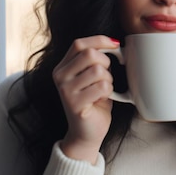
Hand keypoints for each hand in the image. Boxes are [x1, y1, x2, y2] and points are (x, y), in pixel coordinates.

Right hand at [52, 35, 119, 163]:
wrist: (86, 133)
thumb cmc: (93, 102)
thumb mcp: (92, 76)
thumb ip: (96, 60)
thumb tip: (114, 44)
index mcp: (62, 67)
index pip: (80, 44)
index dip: (100, 41)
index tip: (115, 45)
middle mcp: (60, 76)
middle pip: (90, 54)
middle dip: (106, 63)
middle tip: (107, 76)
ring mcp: (65, 90)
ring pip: (98, 70)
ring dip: (108, 80)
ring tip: (103, 90)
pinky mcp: (74, 103)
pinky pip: (102, 87)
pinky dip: (108, 91)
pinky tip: (102, 99)